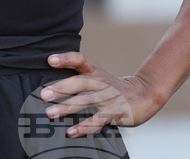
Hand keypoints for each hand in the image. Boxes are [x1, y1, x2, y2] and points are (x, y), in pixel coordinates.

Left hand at [41, 52, 164, 136]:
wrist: (146, 94)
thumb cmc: (115, 88)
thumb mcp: (99, 78)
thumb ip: (80, 78)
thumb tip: (52, 86)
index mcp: (96, 72)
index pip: (80, 60)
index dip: (66, 59)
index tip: (50, 60)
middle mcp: (101, 82)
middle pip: (80, 82)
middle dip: (61, 88)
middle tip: (43, 95)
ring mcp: (109, 97)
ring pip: (87, 101)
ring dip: (67, 107)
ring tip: (50, 113)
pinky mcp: (116, 112)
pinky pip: (98, 120)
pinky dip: (84, 126)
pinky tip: (71, 131)